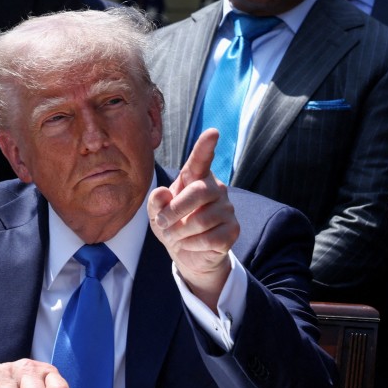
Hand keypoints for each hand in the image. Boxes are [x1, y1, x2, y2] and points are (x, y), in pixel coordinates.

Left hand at [148, 129, 239, 310]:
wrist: (188, 254)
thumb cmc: (173, 226)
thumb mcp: (157, 215)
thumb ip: (155, 203)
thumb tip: (160, 193)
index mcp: (196, 178)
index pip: (201, 160)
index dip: (205, 147)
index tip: (212, 132)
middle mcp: (215, 189)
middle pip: (199, 192)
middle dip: (175, 210)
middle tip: (162, 223)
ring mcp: (227, 209)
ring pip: (201, 219)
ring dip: (180, 232)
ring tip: (175, 236)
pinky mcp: (232, 230)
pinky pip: (209, 238)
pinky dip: (192, 245)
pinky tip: (190, 244)